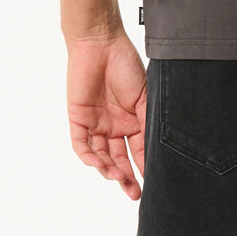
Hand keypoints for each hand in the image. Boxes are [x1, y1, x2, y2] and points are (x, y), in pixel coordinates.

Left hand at [65, 30, 146, 199]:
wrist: (100, 43)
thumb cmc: (125, 64)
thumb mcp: (144, 96)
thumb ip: (147, 122)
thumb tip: (157, 150)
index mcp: (131, 120)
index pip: (137, 151)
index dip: (143, 167)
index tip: (152, 182)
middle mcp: (113, 126)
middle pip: (118, 159)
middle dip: (125, 178)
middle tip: (134, 192)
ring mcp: (95, 124)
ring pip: (100, 156)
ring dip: (109, 170)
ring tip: (119, 178)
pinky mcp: (78, 120)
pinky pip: (82, 146)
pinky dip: (90, 158)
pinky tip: (100, 164)